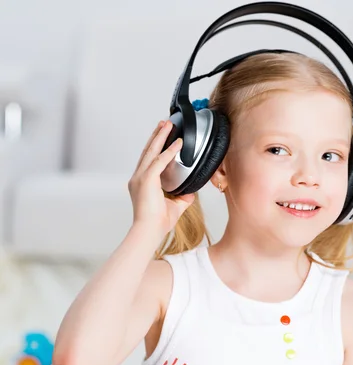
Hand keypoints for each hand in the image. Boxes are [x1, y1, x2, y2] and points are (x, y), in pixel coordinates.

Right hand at [127, 120, 194, 235]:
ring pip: (151, 151)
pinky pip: (159, 161)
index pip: (148, 160)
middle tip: (164, 123)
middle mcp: (138, 178)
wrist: (149, 231)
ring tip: (167, 124)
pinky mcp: (146, 180)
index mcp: (142, 183)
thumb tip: (192, 192)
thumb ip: (183, 198)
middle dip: (156, 136)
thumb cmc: (157, 223)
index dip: (155, 147)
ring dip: (160, 136)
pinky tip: (177, 143)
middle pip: (147, 151)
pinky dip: (169, 151)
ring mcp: (140, 178)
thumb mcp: (175, 207)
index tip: (162, 136)